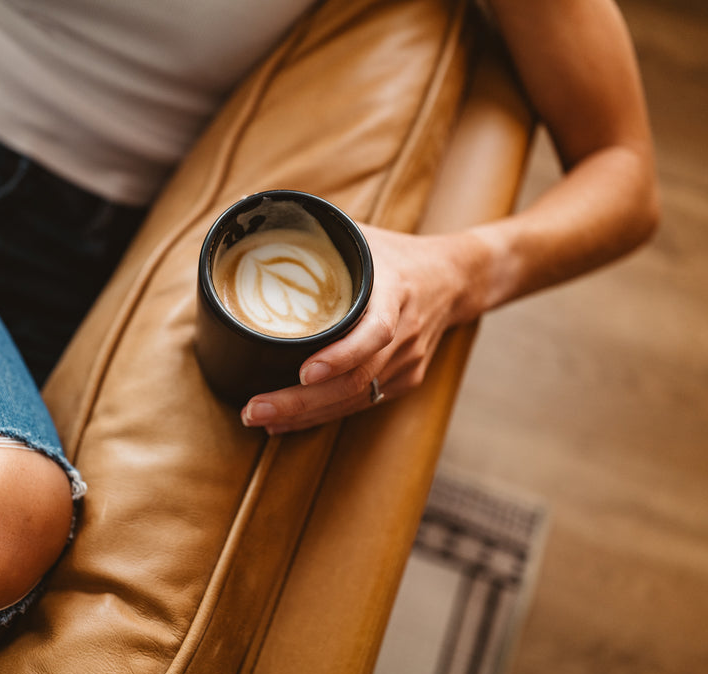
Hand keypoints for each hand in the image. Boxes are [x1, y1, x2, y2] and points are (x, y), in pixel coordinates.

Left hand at [239, 224, 484, 433]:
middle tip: (253, 409)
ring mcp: (407, 362)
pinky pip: (360, 404)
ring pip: (355, 399)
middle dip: (300, 401)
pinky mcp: (404, 380)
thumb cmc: (394, 254)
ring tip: (258, 418)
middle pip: (356, 380)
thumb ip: (314, 232)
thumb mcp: (359, 236)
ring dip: (304, 415)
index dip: (340, 356)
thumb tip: (252, 216)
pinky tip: (285, 422)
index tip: (304, 373)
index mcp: (394, 292)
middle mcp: (405, 334)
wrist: (455, 278)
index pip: (374, 333)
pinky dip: (321, 416)